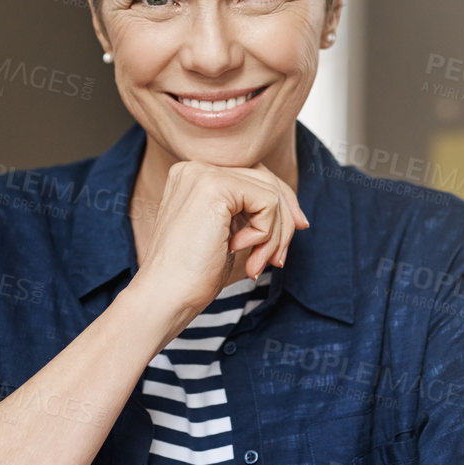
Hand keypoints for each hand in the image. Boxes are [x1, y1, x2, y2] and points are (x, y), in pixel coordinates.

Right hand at [131, 160, 308, 337]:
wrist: (166, 297)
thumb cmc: (192, 276)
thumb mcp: (229, 237)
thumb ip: (253, 216)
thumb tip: (297, 216)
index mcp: (194, 177)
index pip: (254, 177)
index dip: (281, 207)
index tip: (292, 235)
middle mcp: (196, 168)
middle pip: (266, 180)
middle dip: (283, 222)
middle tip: (278, 258)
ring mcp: (203, 174)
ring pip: (271, 192)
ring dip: (274, 235)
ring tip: (257, 263)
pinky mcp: (214, 186)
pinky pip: (267, 202)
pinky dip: (265, 233)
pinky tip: (241, 251)